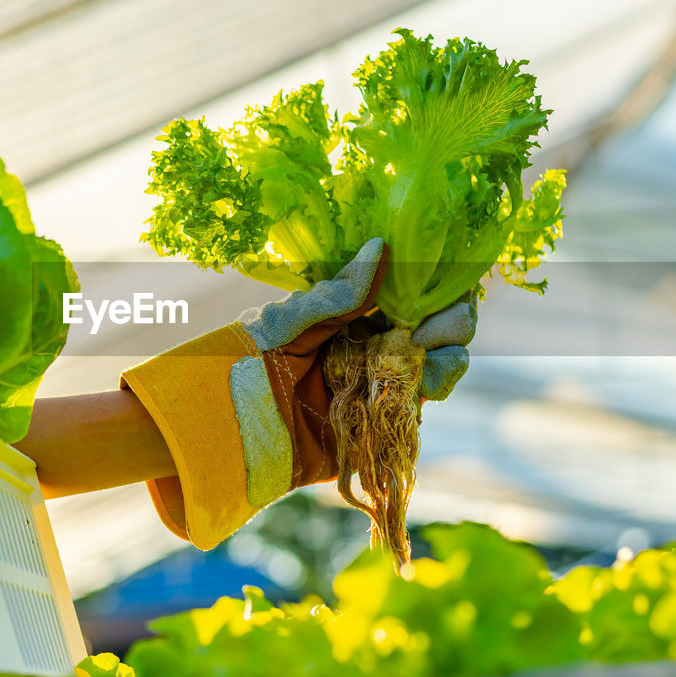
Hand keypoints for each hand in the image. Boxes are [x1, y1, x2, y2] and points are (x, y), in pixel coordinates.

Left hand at [117, 236, 476, 548]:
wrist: (224, 429)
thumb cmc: (245, 362)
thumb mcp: (286, 321)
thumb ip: (335, 294)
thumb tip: (381, 246)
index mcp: (354, 311)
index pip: (412, 288)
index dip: (437, 281)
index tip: (445, 278)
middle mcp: (375, 342)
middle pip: (439, 324)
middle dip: (451, 318)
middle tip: (437, 324)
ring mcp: (382, 382)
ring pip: (441, 363)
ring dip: (448, 354)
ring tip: (429, 352)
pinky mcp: (382, 422)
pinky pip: (422, 405)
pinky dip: (434, 389)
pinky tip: (424, 381)